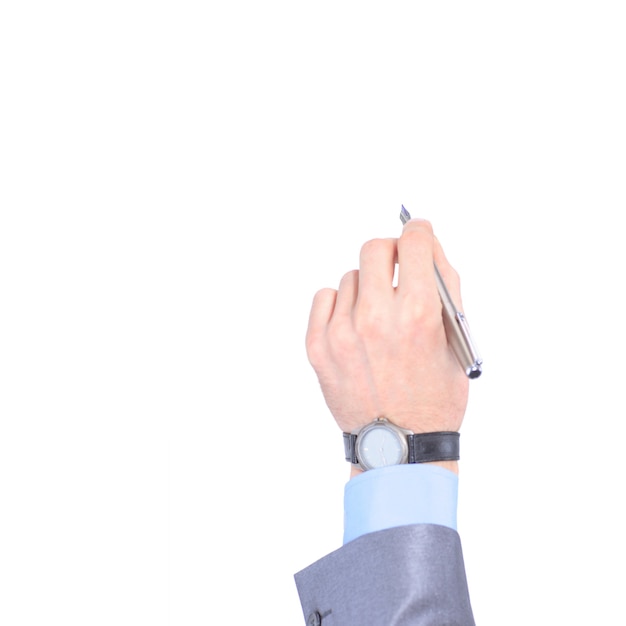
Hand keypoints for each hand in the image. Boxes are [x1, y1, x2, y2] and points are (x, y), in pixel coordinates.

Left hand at [306, 219, 468, 471]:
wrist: (399, 447)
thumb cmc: (434, 399)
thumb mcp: (455, 342)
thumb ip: (443, 289)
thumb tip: (428, 249)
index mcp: (417, 314)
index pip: (414, 243)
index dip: (419, 232)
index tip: (418, 233)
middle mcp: (376, 317)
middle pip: (375, 248)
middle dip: (392, 252)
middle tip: (397, 268)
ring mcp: (342, 331)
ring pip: (352, 276)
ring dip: (367, 286)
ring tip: (378, 317)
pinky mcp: (318, 346)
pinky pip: (325, 297)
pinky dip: (340, 304)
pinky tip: (354, 324)